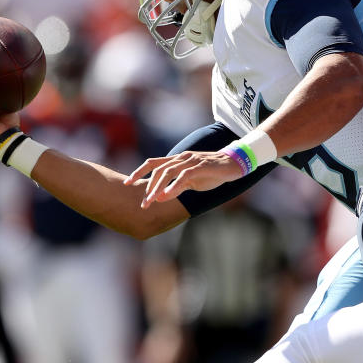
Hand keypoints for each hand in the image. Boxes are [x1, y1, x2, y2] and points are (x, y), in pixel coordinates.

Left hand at [124, 150, 244, 207]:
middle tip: (144, 204)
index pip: (153, 163)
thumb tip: (160, 197)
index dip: (139, 171)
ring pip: (168, 172)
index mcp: (178, 160)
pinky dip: (173, 186)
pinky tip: (166, 196)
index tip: (127, 183)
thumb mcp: (193, 182)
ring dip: (158, 188)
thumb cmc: (213, 172)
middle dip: (148, 187)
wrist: (235, 163)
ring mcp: (191, 160)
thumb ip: (177, 188)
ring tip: (151, 201)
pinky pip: (183, 176)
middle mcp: (181, 158)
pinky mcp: (201, 166)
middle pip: (158, 169)